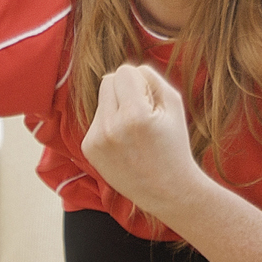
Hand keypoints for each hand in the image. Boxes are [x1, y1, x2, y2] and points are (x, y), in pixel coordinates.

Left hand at [80, 63, 201, 214]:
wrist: (167, 191)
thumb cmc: (173, 145)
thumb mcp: (174, 104)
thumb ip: (151, 78)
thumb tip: (129, 70)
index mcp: (133, 114)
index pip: (123, 71)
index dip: (139, 81)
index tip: (150, 100)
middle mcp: (110, 127)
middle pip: (107, 81)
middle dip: (124, 90)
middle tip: (142, 112)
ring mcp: (95, 140)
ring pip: (101, 100)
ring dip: (116, 108)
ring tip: (134, 131)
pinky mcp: (88, 149)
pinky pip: (96, 120)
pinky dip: (109, 125)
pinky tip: (124, 143)